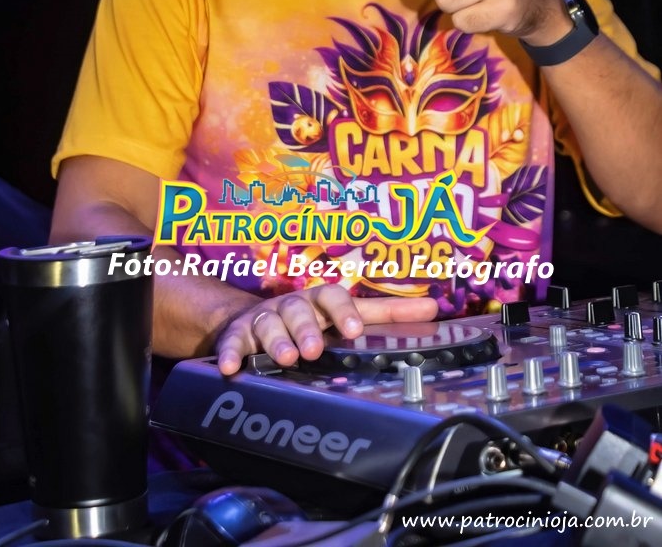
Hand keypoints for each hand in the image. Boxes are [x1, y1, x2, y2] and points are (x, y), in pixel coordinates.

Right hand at [216, 285, 437, 375]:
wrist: (257, 316)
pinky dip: (230, 352)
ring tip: (286, 359)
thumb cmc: (313, 319)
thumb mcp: (347, 314)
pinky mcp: (238, 334)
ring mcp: (264, 319)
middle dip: (306, 328)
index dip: (343, 311)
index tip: (354, 329)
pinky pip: (232, 341)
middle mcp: (292, 306)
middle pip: (298, 309)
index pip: (333, 296)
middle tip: (313, 350)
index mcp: (320, 300)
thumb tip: (434, 308)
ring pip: (267, 323)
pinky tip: (231, 367)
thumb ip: (387, 314)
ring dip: (276, 340)